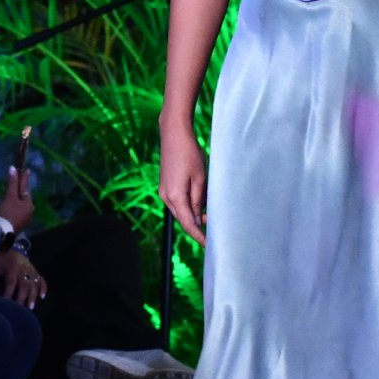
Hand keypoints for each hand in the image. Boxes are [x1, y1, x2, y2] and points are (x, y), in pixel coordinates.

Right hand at [0, 165, 33, 232]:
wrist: (1, 233)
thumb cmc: (7, 212)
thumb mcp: (9, 196)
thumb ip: (12, 182)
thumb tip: (13, 168)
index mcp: (29, 204)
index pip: (26, 188)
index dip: (24, 178)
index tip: (26, 170)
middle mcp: (29, 212)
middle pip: (24, 197)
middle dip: (21, 189)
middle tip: (20, 180)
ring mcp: (23, 220)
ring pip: (20, 205)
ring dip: (17, 198)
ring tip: (14, 192)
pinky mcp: (17, 225)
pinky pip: (17, 211)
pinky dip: (14, 206)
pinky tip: (10, 205)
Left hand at [0, 247, 46, 306]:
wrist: (15, 249)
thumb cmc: (3, 259)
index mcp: (12, 270)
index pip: (11, 283)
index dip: (9, 292)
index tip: (6, 302)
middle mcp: (23, 271)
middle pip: (25, 285)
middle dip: (24, 297)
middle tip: (22, 308)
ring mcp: (31, 272)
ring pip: (34, 284)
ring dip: (34, 295)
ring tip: (31, 306)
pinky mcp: (36, 272)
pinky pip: (42, 280)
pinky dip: (43, 287)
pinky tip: (43, 296)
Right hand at [159, 121, 206, 243]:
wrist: (174, 134)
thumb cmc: (190, 153)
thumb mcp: (200, 178)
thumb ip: (199, 200)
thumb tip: (199, 218)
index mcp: (175, 197)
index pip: (188, 223)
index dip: (199, 236)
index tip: (209, 245)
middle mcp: (166, 196)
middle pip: (183, 219)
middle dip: (197, 227)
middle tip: (214, 231)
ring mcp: (164, 191)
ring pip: (181, 211)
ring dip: (194, 215)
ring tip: (211, 216)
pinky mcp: (166, 185)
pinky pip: (178, 202)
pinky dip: (189, 206)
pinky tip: (201, 203)